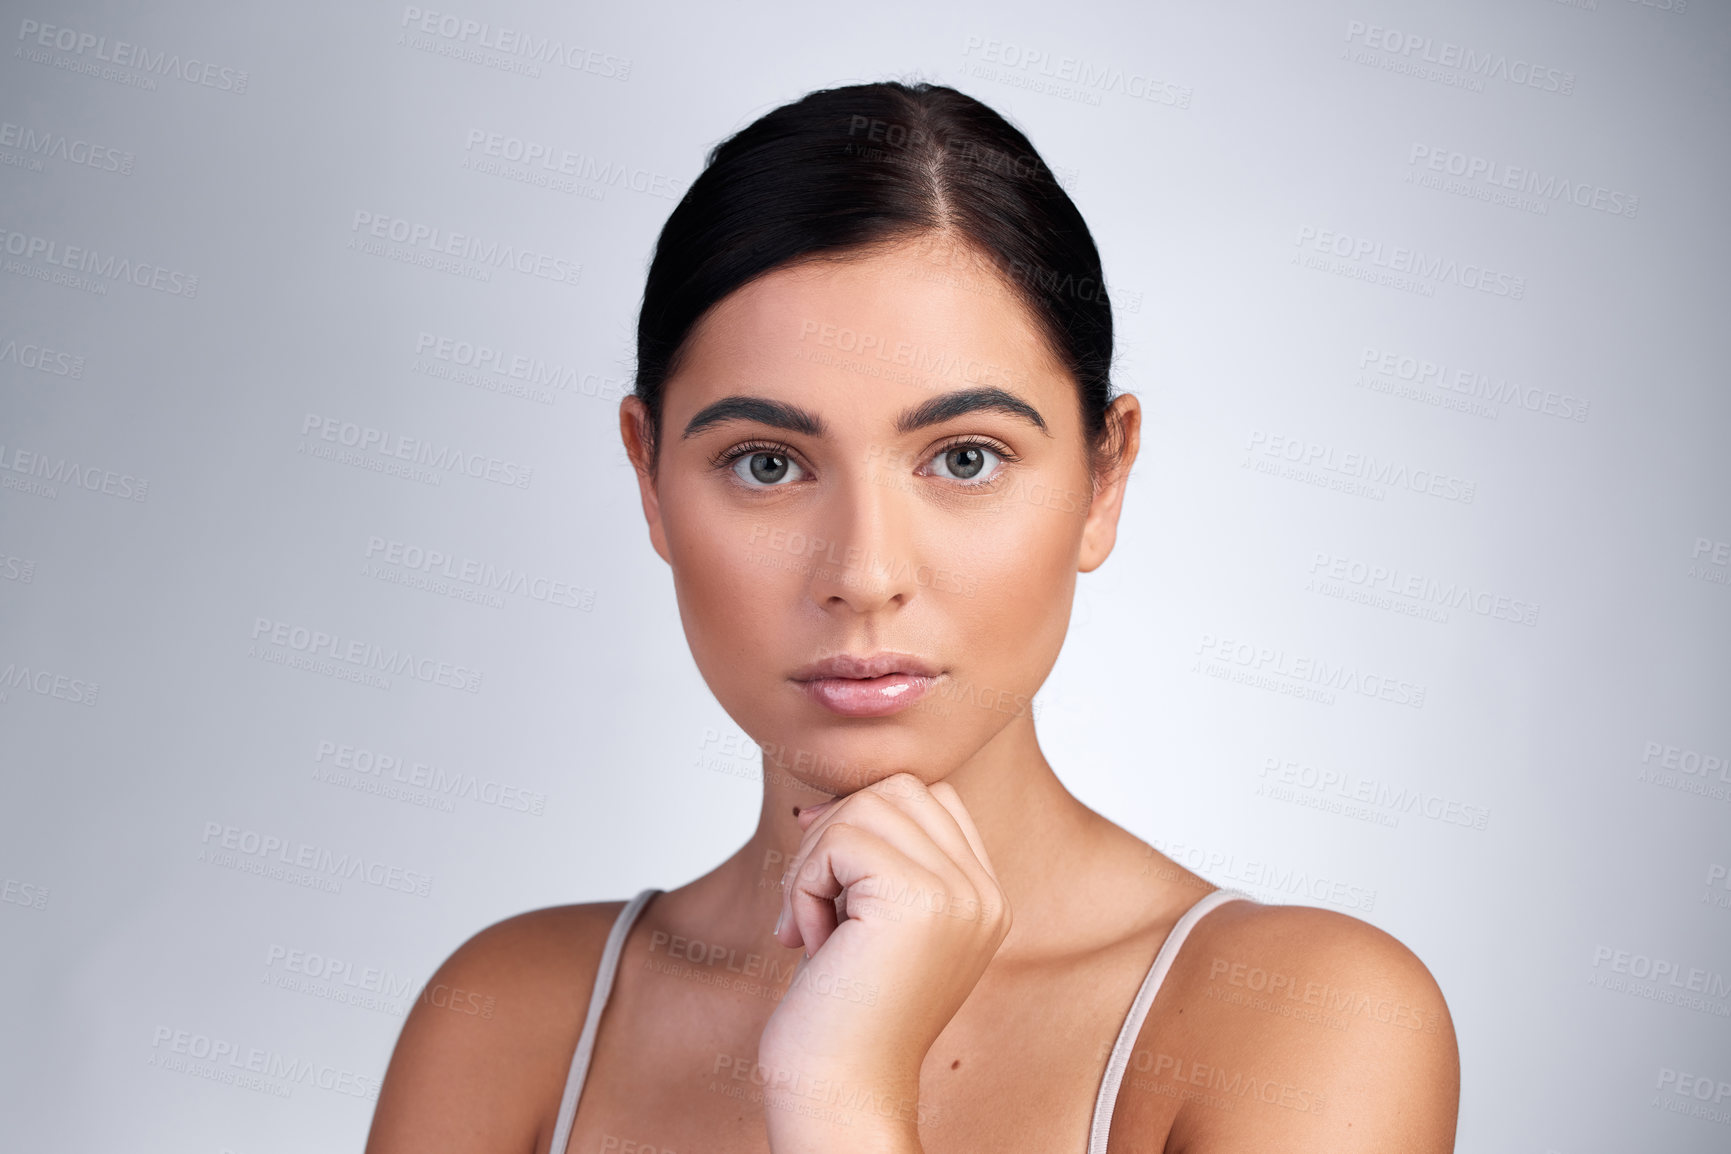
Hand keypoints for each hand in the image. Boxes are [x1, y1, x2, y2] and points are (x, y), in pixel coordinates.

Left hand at [758, 773, 1011, 1150]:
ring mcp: (960, 895)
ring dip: (816, 861)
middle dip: (835, 834)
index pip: (929, 798)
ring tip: (812, 927)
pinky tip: (809, 943)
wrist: (839, 1094)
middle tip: (811, 907)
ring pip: (867, 805)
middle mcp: (984, 893)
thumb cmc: (839, 1018)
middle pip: (898, 789)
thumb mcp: (867, 923)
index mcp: (983, 899)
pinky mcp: (920, 900)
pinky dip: (805, 885)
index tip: (825, 880)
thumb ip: (872, 860)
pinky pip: (840, 840)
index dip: (865, 821)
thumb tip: (819, 803)